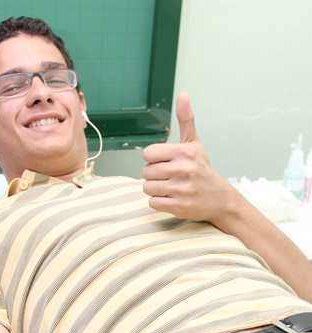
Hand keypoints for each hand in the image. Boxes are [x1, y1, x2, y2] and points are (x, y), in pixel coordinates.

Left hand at [142, 92, 235, 222]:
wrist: (220, 199)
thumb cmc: (202, 169)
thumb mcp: (194, 144)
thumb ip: (186, 120)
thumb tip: (183, 93)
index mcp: (183, 152)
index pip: (147, 153)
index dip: (153, 159)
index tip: (166, 162)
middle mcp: (183, 169)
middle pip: (145, 172)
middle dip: (154, 176)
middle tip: (170, 177)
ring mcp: (182, 189)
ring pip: (147, 188)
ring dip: (156, 189)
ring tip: (171, 188)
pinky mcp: (180, 206)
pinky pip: (153, 203)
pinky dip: (160, 202)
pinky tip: (173, 198)